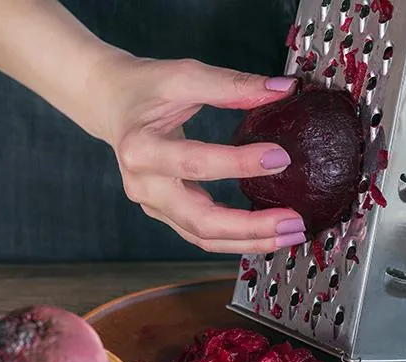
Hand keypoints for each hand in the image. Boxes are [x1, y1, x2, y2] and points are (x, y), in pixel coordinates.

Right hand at [100, 56, 307, 253]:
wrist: (112, 102)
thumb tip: (284, 90)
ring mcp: (152, 205)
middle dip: (251, 226)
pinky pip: (202, 234)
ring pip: (204, 236)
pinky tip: (268, 233)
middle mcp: (143, 186)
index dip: (240, 164)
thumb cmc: (146, 87)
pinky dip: (236, 238)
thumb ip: (233, 85)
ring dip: (249, 240)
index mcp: (140, 149)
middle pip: (200, 220)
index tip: (280, 157)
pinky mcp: (165, 213)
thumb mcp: (185, 76)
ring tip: (291, 235)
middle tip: (294, 221)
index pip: (197, 163)